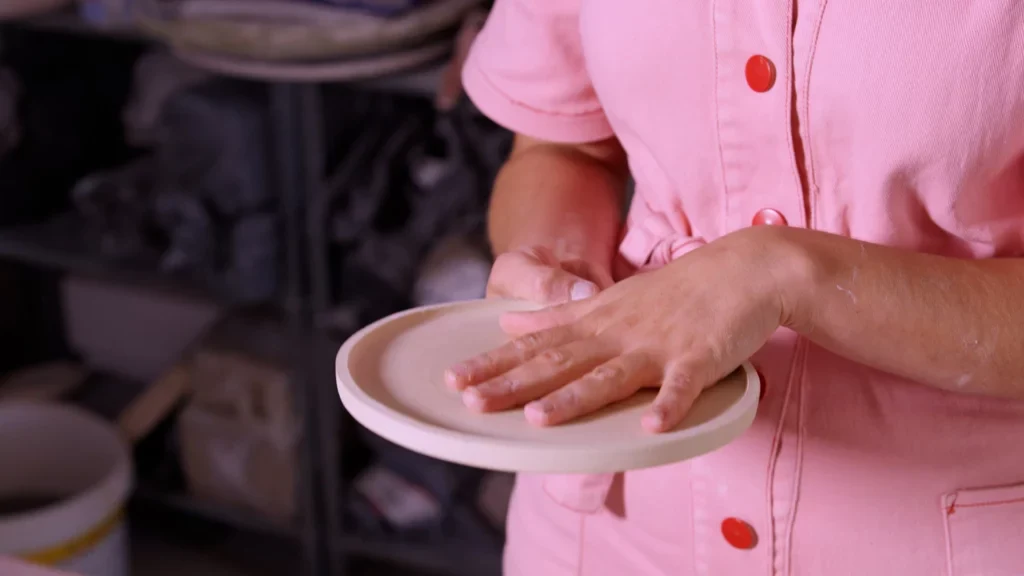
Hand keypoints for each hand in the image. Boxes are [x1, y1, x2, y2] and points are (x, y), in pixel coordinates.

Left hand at [447, 229, 788, 432]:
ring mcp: (658, 345)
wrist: (744, 267)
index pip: (536, 345)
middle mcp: (618, 333)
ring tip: (539, 421)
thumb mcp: (610, 299)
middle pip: (559, 362)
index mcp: (596, 322)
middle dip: (514, 384)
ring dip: (575, 398)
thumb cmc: (677, 290)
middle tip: (471, 403)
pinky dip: (668, 406)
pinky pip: (683, 386)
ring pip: (610, 376)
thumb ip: (560, 314)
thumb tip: (508, 323)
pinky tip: (650, 427)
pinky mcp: (700, 357)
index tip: (455, 380)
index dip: (495, 364)